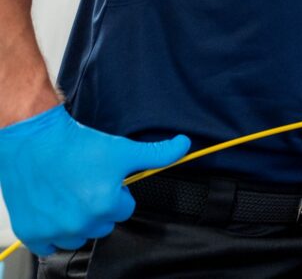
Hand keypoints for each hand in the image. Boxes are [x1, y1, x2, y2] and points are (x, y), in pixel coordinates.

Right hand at [0, 105, 189, 255]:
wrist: (34, 140)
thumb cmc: (77, 145)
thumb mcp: (123, 149)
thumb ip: (158, 153)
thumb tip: (185, 145)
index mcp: (105, 205)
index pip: (125, 210)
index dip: (117, 193)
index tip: (104, 180)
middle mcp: (80, 222)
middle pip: (103, 225)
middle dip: (99, 208)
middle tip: (86, 185)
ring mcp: (54, 230)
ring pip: (79, 237)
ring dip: (78, 221)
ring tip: (70, 195)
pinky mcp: (31, 233)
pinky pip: (49, 247)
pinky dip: (52, 233)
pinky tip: (53, 211)